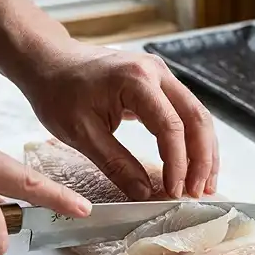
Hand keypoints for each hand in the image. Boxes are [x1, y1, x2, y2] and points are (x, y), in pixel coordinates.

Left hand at [22, 41, 218, 200]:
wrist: (50, 61)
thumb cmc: (58, 92)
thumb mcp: (81, 134)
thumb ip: (116, 164)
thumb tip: (145, 193)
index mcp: (136, 80)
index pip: (170, 126)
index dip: (177, 163)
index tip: (174, 191)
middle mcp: (157, 72)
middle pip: (196, 118)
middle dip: (201, 159)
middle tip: (198, 193)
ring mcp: (161, 75)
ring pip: (197, 115)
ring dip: (204, 151)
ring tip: (204, 185)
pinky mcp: (160, 83)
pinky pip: (185, 113)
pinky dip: (193, 140)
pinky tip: (194, 165)